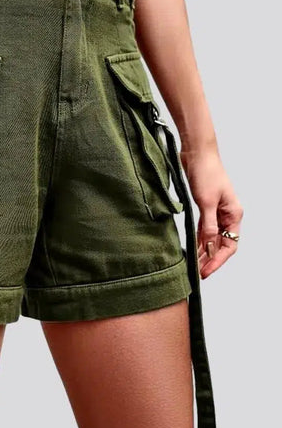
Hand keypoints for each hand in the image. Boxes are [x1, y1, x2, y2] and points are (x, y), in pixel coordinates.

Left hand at [180, 148, 242, 278]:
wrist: (197, 153)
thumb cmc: (205, 173)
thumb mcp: (206, 202)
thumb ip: (208, 225)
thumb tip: (208, 246)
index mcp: (234, 214)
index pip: (229, 244)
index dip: (217, 260)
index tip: (206, 271)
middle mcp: (227, 214)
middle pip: (221, 243)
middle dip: (210, 259)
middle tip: (198, 273)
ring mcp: (216, 211)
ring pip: (212, 237)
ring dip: (204, 251)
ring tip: (194, 265)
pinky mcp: (205, 206)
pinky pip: (204, 228)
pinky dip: (199, 239)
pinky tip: (192, 248)